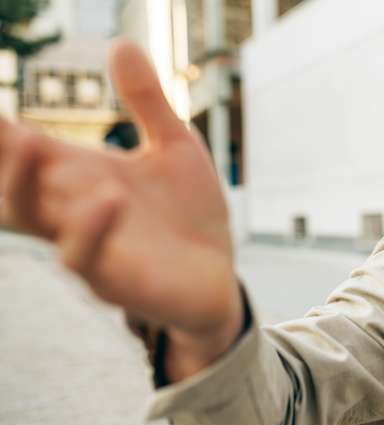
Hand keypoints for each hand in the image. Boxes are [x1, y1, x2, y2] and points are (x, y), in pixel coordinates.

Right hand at [0, 40, 241, 349]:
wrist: (219, 272)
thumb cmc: (190, 212)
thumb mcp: (175, 147)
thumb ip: (147, 101)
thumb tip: (121, 41)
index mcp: (81, 175)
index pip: (26, 144)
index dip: (2, 127)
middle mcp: (71, 209)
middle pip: (11, 180)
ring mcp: (87, 246)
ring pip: (32, 218)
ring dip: (22, 181)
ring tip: (28, 141)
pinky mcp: (113, 280)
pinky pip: (84, 258)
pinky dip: (88, 229)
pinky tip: (107, 198)